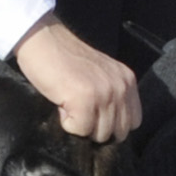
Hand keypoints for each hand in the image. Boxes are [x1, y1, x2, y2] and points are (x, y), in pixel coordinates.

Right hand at [11, 16, 137, 142]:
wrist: (42, 41)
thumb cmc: (64, 59)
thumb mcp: (100, 74)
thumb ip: (112, 95)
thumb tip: (112, 128)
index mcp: (127, 80)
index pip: (134, 121)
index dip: (112, 123)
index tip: (94, 112)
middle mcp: (121, 86)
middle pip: (119, 132)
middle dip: (97, 128)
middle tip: (79, 108)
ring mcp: (104, 93)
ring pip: (100, 134)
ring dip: (81, 125)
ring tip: (70, 102)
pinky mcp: (85, 99)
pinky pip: (80, 130)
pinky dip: (66, 123)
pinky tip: (62, 102)